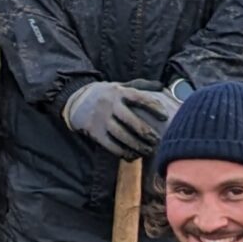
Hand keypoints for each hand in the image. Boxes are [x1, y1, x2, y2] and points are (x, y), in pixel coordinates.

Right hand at [63, 80, 177, 158]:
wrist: (78, 101)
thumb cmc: (107, 94)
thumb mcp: (121, 85)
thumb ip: (141, 86)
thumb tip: (162, 86)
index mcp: (118, 92)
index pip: (139, 98)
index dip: (153, 107)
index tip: (165, 116)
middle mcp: (109, 104)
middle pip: (130, 120)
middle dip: (145, 131)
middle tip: (157, 140)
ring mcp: (101, 118)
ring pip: (121, 135)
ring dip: (136, 145)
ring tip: (148, 150)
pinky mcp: (95, 131)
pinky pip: (110, 144)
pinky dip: (123, 152)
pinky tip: (133, 155)